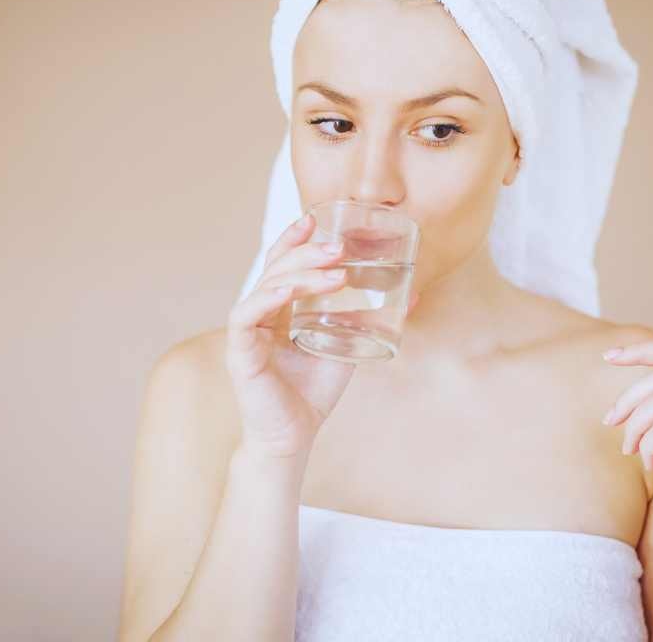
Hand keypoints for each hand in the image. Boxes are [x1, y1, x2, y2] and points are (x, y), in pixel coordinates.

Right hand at [225, 211, 357, 461]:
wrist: (294, 435)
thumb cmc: (314, 389)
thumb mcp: (347, 344)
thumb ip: (367, 317)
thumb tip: (413, 294)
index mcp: (281, 306)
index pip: (283, 262)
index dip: (296, 237)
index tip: (316, 217)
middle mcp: (261, 311)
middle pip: (278, 266)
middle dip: (308, 251)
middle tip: (340, 247)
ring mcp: (247, 329)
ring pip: (267, 285)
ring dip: (300, 273)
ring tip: (334, 270)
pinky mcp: (239, 351)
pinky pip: (246, 315)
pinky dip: (268, 297)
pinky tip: (290, 290)